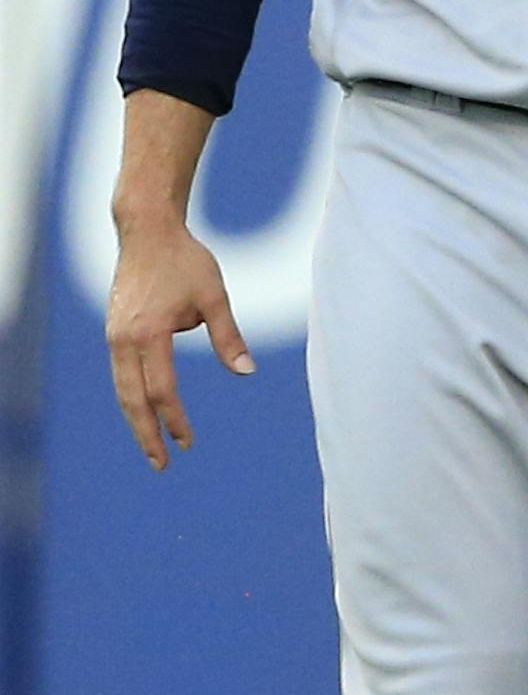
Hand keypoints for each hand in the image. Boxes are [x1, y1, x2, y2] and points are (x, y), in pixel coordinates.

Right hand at [106, 216, 254, 469]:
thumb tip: (246, 372)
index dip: (175, 419)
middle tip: (161, 464)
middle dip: (146, 434)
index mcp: (149, 334)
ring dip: (136, 420)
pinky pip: (121, 374)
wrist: (147, 230)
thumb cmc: (185, 261)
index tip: (187, 441)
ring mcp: (114, 335)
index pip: (162, 390)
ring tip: (152, 446)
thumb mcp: (215, 296)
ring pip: (122, 389)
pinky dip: (132, 397)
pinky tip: (145, 412)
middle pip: (132, 400)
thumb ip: (228, 337)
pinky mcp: (114, 331)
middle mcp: (124, 339)